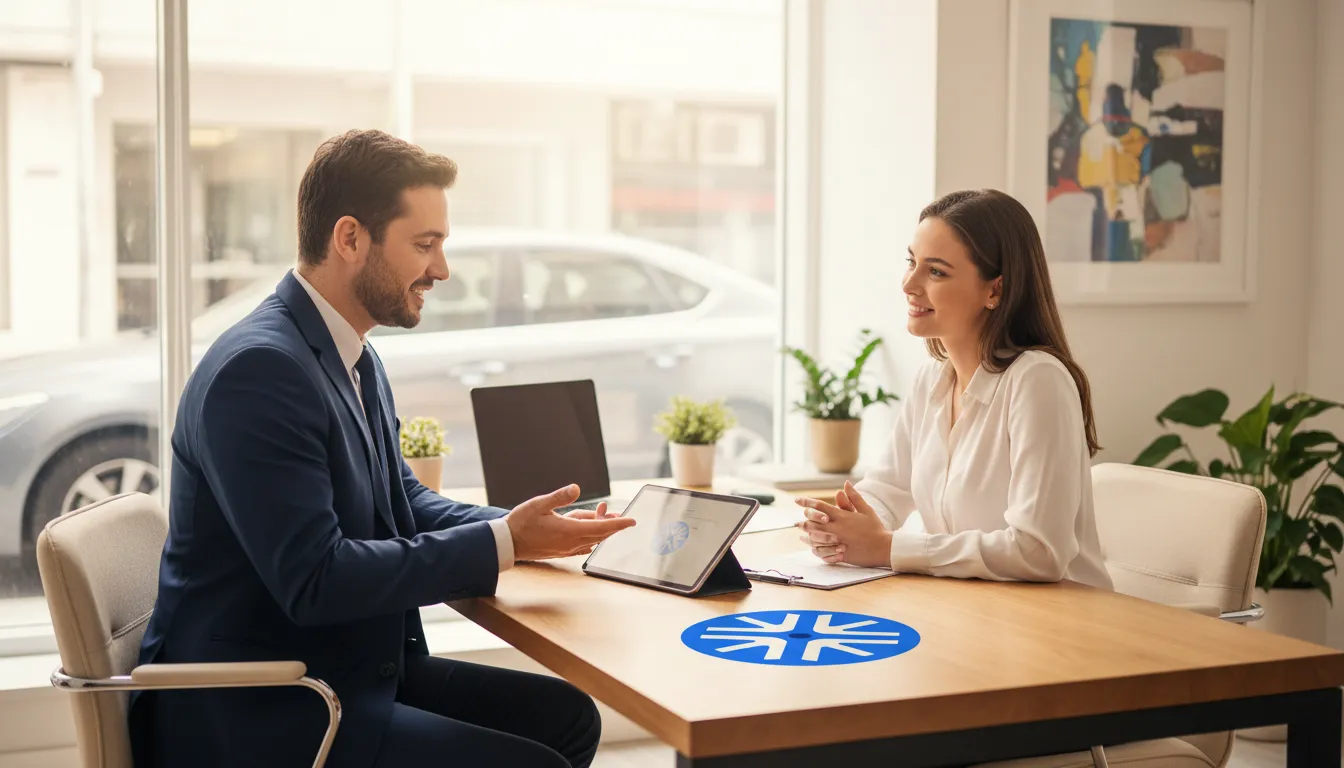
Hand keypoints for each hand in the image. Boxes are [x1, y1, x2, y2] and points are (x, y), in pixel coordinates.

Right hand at [506, 485, 634, 560]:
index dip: (618, 524)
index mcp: (568, 530)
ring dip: (599, 528)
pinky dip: (590, 537)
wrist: (507, 544)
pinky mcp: (561, 552)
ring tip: (601, 514)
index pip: (601, 527)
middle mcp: (570, 542)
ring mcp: (566, 549)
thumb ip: (559, 497)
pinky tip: (589, 532)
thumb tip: (577, 488)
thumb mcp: (539, 504)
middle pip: (600, 534)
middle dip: (611, 524)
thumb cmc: (521, 522)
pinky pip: (583, 545)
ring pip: (592, 539)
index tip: (632, 521)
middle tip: (616, 511)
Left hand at [793, 481, 891, 566]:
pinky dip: (815, 549)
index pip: (819, 506)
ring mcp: (837, 541)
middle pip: (813, 522)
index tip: (797, 500)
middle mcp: (837, 528)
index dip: (806, 502)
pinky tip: (812, 548)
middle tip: (797, 521)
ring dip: (806, 536)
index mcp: (842, 516)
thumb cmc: (875, 527)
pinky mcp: (839, 553)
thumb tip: (845, 483)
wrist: (884, 547)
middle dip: (804, 520)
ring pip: (814, 538)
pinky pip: (822, 552)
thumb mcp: (866, 510)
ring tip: (801, 535)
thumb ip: (853, 497)